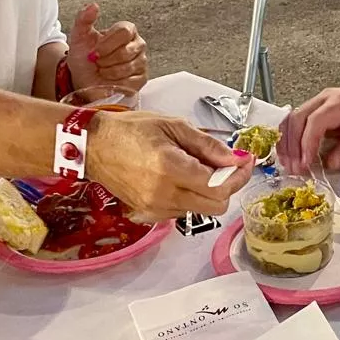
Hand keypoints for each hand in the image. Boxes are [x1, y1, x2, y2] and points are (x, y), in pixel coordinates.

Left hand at [66, 2, 148, 98]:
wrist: (82, 78)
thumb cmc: (84, 57)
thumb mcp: (79, 36)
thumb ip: (84, 19)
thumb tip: (93, 5)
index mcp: (127, 30)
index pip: (124, 32)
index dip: (107, 44)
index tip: (94, 52)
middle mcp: (138, 44)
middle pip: (126, 52)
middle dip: (105, 60)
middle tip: (96, 62)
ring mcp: (141, 62)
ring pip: (127, 67)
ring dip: (108, 72)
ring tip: (102, 70)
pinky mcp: (141, 79)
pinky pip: (130, 82)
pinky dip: (115, 83)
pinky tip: (109, 80)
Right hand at [86, 110, 250, 220]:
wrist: (94, 147)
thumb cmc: (129, 131)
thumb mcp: (173, 126)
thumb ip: (207, 145)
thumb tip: (234, 158)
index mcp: (170, 168)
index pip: (219, 187)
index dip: (239, 176)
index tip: (245, 162)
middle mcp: (163, 194)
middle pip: (216, 205)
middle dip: (228, 186)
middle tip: (228, 165)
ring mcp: (155, 207)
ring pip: (202, 209)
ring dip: (209, 191)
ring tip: (197, 166)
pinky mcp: (150, 213)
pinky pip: (184, 210)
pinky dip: (192, 195)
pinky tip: (182, 177)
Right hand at [278, 87, 339, 175]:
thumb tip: (329, 164)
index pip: (316, 121)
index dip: (307, 144)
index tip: (305, 164)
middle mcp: (325, 98)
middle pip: (298, 118)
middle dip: (292, 146)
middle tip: (293, 168)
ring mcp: (317, 102)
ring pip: (292, 119)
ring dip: (287, 143)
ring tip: (288, 164)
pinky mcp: (314, 109)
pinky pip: (295, 121)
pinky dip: (289, 139)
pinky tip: (288, 154)